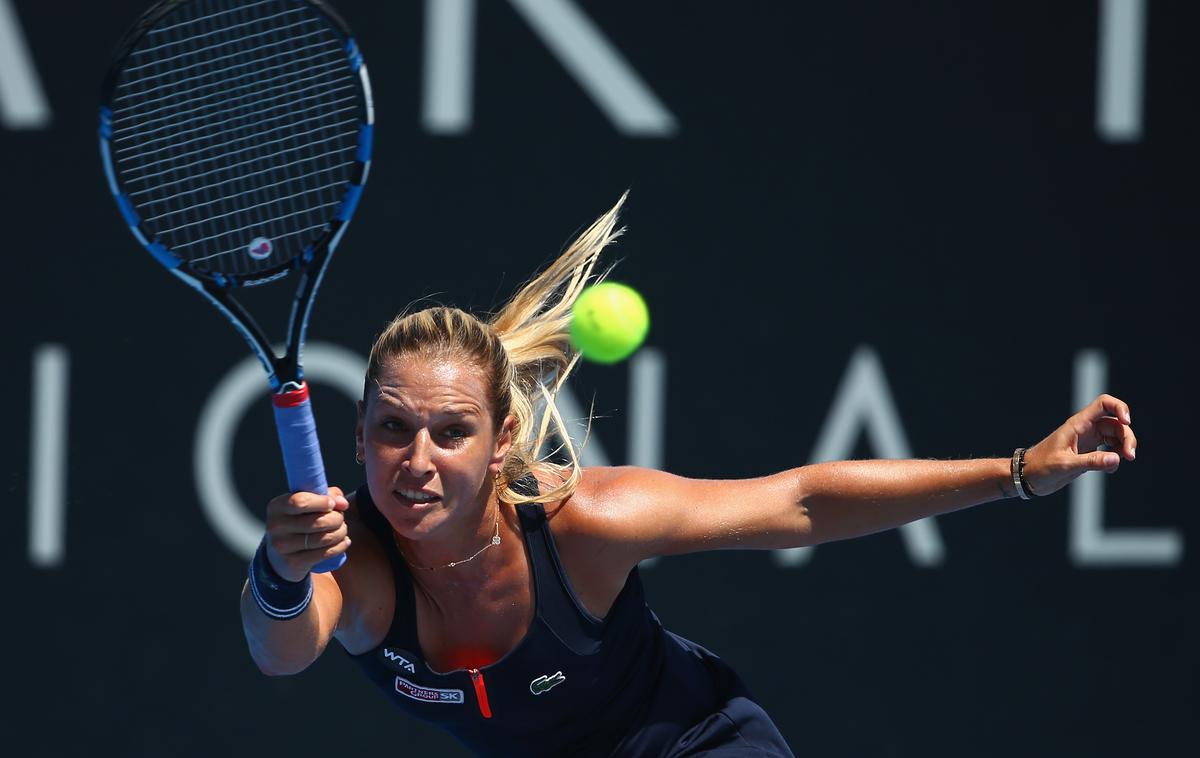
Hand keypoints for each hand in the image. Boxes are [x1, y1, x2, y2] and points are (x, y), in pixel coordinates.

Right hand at [263, 486, 350, 581]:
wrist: (281, 554)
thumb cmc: (300, 520)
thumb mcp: (309, 503)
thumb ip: (328, 495)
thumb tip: (342, 504)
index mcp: (277, 506)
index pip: (300, 501)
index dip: (322, 502)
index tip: (332, 504)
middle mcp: (276, 526)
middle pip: (317, 522)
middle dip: (337, 519)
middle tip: (341, 519)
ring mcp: (283, 546)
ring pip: (323, 539)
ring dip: (340, 533)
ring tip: (342, 529)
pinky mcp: (293, 562)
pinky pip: (324, 554)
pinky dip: (339, 546)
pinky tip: (344, 541)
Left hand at [1022, 394, 1136, 496]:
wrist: (1027, 477)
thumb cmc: (1041, 467)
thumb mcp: (1065, 465)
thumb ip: (1091, 462)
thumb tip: (1117, 459)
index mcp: (1078, 425)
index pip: (1103, 404)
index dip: (1119, 408)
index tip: (1128, 422)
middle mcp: (1085, 429)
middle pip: (1116, 423)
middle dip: (1127, 436)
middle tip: (1130, 456)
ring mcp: (1087, 440)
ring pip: (1115, 436)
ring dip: (1125, 446)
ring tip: (1125, 460)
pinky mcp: (1087, 452)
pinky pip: (1109, 449)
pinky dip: (1115, 456)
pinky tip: (1111, 468)